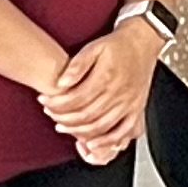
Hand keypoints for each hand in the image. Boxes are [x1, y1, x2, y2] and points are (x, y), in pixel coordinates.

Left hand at [39, 21, 163, 162]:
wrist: (143, 43)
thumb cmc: (118, 46)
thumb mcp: (94, 47)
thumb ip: (77, 65)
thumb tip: (62, 82)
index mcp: (107, 77)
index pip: (76, 98)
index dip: (56, 103)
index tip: (44, 100)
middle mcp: (120, 93)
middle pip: (86, 115)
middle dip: (63, 118)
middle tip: (50, 113)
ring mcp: (129, 103)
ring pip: (101, 126)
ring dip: (78, 131)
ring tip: (63, 126)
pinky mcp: (137, 109)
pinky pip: (123, 131)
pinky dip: (107, 141)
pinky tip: (92, 143)